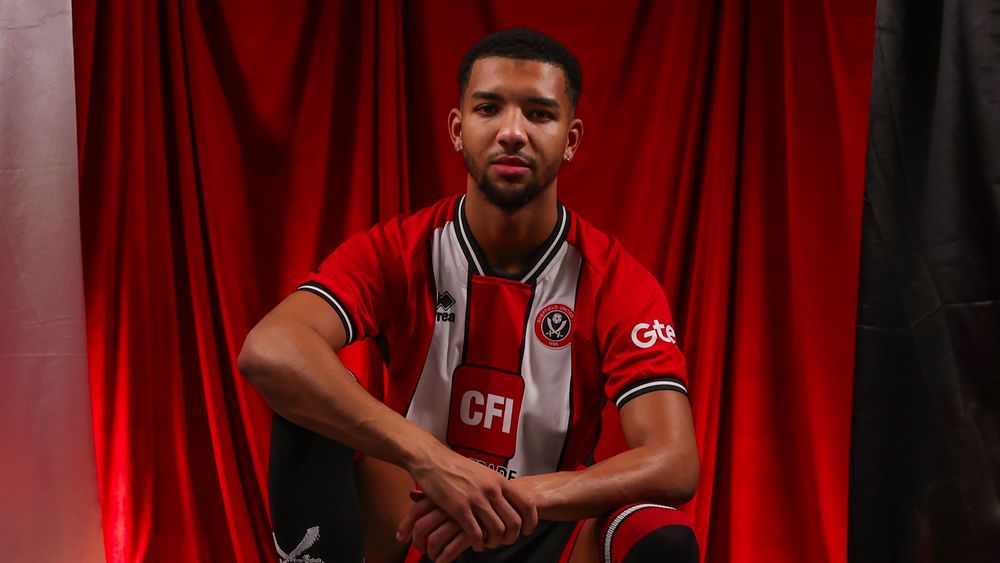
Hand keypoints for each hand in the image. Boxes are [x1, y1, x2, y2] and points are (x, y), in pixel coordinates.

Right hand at [397, 449, 537, 550]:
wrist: (432, 459)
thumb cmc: (456, 466)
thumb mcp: (483, 472)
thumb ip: (496, 486)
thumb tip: (508, 501)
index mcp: (499, 480)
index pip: (526, 503)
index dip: (531, 521)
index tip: (527, 530)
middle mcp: (491, 490)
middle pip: (514, 522)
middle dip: (512, 536)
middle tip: (505, 541)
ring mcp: (476, 499)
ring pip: (497, 530)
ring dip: (494, 542)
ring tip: (488, 543)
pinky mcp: (459, 508)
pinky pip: (476, 534)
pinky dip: (478, 543)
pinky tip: (475, 544)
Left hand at [404, 496, 472, 561]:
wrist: (506, 508)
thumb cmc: (473, 505)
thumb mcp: (454, 496)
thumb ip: (433, 495)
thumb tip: (412, 494)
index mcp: (444, 496)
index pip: (416, 509)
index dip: (405, 525)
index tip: (400, 537)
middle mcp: (451, 506)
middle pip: (421, 526)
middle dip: (417, 542)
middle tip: (421, 549)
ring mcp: (462, 519)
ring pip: (433, 540)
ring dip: (430, 552)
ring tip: (434, 555)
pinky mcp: (473, 533)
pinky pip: (450, 550)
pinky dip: (443, 559)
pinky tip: (442, 561)